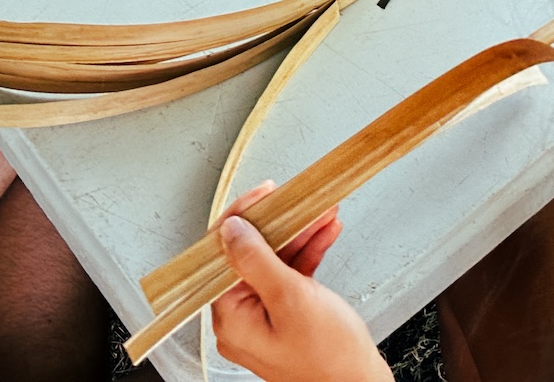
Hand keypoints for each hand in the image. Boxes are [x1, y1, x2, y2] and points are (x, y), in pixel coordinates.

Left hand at [209, 183, 388, 381]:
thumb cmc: (330, 358)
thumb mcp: (293, 299)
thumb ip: (258, 260)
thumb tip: (232, 230)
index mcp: (231, 318)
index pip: (223, 255)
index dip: (243, 219)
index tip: (264, 194)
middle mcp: (241, 319)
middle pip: (250, 255)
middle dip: (281, 224)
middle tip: (301, 201)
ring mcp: (263, 317)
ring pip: (274, 261)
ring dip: (300, 235)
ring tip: (323, 214)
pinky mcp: (285, 316)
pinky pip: (289, 276)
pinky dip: (308, 254)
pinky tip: (325, 235)